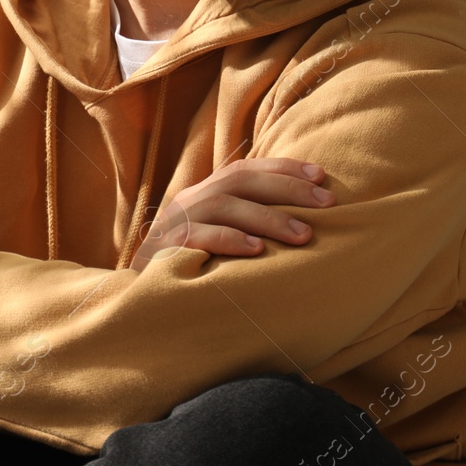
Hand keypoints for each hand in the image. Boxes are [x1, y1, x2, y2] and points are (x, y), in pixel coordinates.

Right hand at [131, 157, 335, 270]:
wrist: (138, 298)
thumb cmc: (191, 271)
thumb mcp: (218, 240)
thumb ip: (247, 226)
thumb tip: (304, 221)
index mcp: (204, 194)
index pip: (246, 169)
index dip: (283, 168)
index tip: (322, 176)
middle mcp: (189, 201)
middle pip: (239, 180)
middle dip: (287, 188)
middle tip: (327, 203)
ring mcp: (174, 222)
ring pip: (224, 205)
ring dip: (268, 218)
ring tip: (303, 235)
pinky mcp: (164, 249)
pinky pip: (198, 236)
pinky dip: (229, 240)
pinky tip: (257, 250)